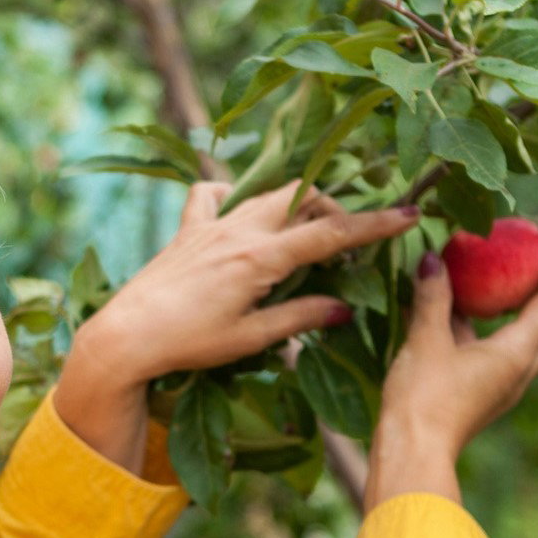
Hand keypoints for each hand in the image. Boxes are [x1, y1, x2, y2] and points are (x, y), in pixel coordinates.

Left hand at [66, 180, 421, 387]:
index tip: (411, 214)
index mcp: (260, 257)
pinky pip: (213, 194)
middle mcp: (238, 229)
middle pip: (303, 197)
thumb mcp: (250, 338)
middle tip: (349, 240)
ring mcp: (210, 223)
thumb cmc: (188, 344)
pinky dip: (233, 195)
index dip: (375, 224)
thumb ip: (299, 317)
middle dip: (335, 210)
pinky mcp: (187, 229)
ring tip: (307, 232)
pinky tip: (240, 215)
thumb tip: (343, 309)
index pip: (330, 232)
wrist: (126, 336)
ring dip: (296, 204)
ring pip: (266, 194)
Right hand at [380, 220, 537, 459]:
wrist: (410, 456)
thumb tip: (433, 258)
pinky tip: (454, 312)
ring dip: (516, 306)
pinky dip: (486, 327)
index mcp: (517, 353)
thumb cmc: (422, 400)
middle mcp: (519, 370)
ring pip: (523, 338)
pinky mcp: (480, 394)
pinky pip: (495, 351)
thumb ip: (433, 297)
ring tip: (491, 276)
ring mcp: (501, 385)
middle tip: (530, 253)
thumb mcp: (425, 340)